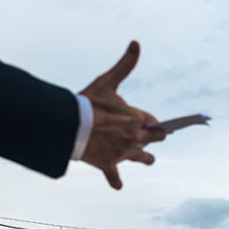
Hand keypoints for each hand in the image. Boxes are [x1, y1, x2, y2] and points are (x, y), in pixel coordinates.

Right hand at [79, 41, 164, 189]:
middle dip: (155, 137)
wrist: (71, 126)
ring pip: (142, 158)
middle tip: (158, 137)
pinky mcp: (109, 164)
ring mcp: (123, 153)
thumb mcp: (108, 81)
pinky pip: (115, 177)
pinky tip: (118, 185)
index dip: (151, 120)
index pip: (153, 120)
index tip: (153, 121)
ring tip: (148, 159)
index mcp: (137, 118)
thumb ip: (125, 64)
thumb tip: (136, 43)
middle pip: (153, 139)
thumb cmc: (89, 103)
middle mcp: (134, 137)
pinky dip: (116, 181)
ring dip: (145, 158)